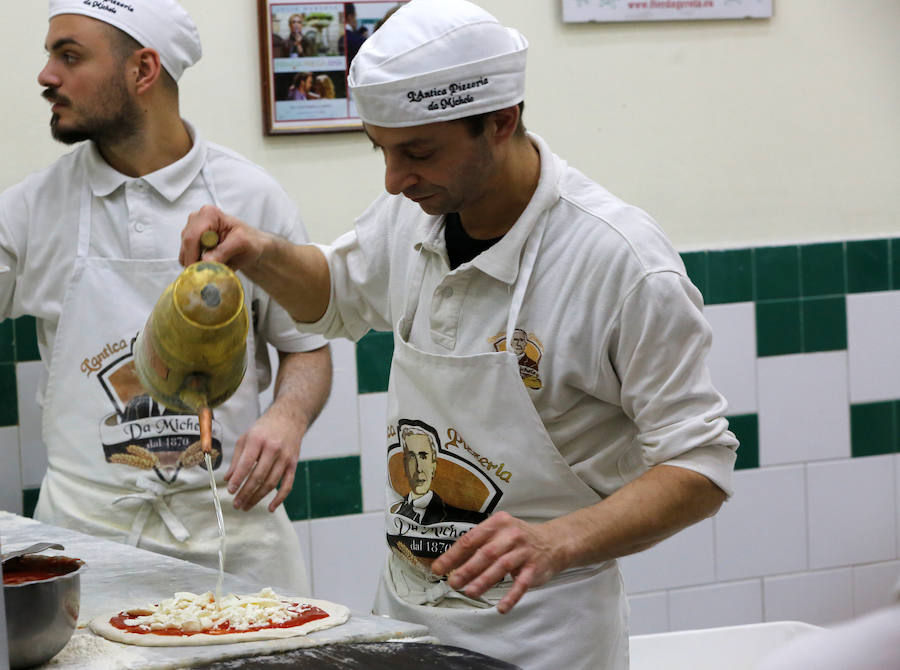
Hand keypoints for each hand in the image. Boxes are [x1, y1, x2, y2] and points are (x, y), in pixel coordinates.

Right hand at [180, 205, 267, 270]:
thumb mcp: (242, 244)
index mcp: (209, 214)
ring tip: (216, 263)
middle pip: (186, 245)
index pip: (192, 237)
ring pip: (184, 252)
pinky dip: (197, 263)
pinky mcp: (191, 241)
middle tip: (210, 271)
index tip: (201, 271)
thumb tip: (205, 261)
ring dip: (197, 263)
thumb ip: (223, 251)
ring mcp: (191, 229)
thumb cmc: (250, 240)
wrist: (252, 244)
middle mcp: (197, 219)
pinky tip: (211, 262)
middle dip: (195, 260)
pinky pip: (186, 257)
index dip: (194, 256)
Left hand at [224, 405, 304, 512]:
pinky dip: (279, 498)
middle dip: (246, 493)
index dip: (238, 479)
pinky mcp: (293, 464)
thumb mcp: (246, 437)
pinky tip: (270, 508)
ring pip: (271, 483)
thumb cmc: (265, 428)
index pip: (246, 463)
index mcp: (258, 440)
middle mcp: (273, 449)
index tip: (230, 491)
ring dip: (258, 498)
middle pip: (258, 476)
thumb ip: (236, 458)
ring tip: (246, 506)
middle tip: (236, 504)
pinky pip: (287, 485)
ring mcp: (285, 457)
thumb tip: (228, 479)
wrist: (289, 418)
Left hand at [430, 511, 564, 613]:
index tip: (439, 568)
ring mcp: (524, 551)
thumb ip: (478, 545)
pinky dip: (511, 596)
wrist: (553, 542)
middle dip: (467, 569)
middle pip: (486, 553)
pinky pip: (522, 584)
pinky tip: (501, 608)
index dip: (453, 555)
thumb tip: (450, 562)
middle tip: (453, 582)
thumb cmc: (518, 539)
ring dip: (484, 581)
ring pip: (502, 567)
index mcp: (497, 524)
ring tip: (471, 592)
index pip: (471, 539)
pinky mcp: (535, 568)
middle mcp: (511, 535)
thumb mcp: (498, 534)